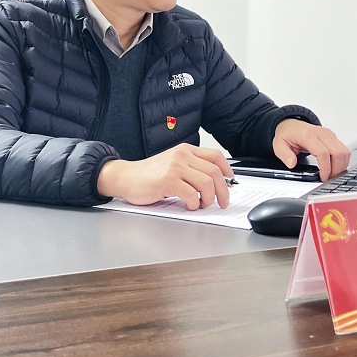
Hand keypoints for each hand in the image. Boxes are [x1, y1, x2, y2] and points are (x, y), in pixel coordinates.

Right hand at [97, 144, 233, 209]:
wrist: (126, 177)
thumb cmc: (148, 175)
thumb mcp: (173, 164)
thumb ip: (191, 168)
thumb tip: (215, 182)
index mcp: (185, 150)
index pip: (215, 156)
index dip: (227, 170)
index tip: (230, 181)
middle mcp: (182, 156)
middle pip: (214, 172)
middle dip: (223, 191)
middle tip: (222, 202)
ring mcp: (175, 167)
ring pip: (206, 183)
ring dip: (209, 199)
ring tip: (202, 205)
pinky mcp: (168, 181)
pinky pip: (192, 194)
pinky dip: (195, 204)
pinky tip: (189, 206)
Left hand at [273, 119, 350, 181]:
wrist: (290, 125)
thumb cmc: (287, 134)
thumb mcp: (279, 145)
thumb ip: (284, 155)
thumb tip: (292, 164)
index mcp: (308, 135)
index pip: (323, 153)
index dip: (326, 168)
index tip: (323, 177)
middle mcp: (321, 133)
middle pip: (337, 153)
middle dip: (335, 169)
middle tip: (328, 178)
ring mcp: (328, 134)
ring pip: (344, 151)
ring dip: (341, 165)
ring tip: (332, 174)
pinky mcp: (332, 136)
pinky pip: (344, 149)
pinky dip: (342, 160)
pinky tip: (335, 167)